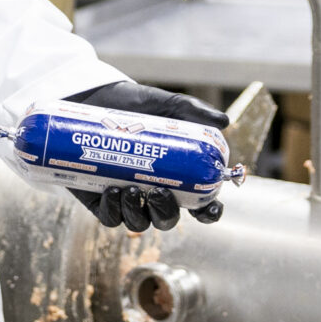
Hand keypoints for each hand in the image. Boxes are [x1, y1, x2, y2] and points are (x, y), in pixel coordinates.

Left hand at [65, 80, 230, 228]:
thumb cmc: (138, 105)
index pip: (200, 204)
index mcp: (179, 178)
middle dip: (164, 212)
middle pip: (166, 218)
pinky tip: (111, 191)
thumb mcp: (168, 105)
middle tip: (158, 191)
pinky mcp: (100, 198)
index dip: (209, 212)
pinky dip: (112, 210)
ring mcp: (127, 198)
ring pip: (138, 222)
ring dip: (136, 213)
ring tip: (129, 189)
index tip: (211, 206)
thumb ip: (195, 111)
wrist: (97, 99)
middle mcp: (154, 192)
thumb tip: (223, 122)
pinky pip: (109, 216)